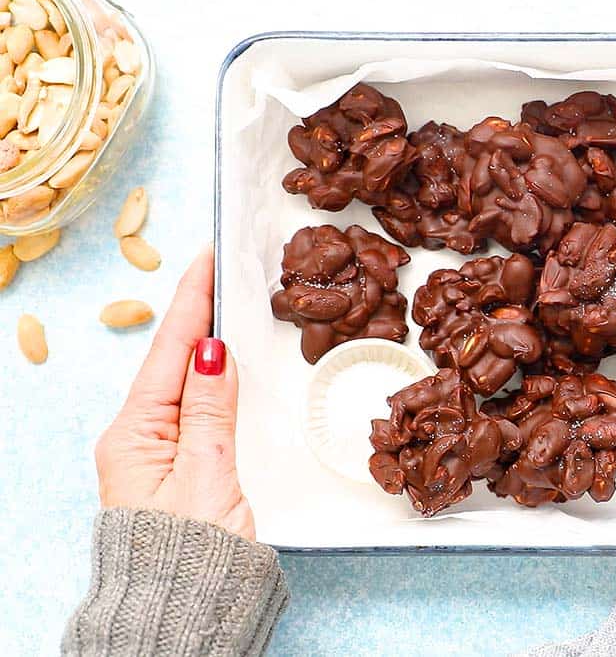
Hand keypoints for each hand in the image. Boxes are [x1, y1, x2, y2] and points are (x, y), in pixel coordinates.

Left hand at [94, 249, 252, 539]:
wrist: (184, 612)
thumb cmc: (194, 555)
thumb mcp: (208, 474)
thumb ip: (211, 409)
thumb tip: (211, 350)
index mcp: (136, 433)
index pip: (171, 350)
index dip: (192, 300)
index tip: (207, 257)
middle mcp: (138, 437)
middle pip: (172, 359)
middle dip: (197, 312)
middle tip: (222, 268)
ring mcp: (156, 452)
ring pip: (184, 382)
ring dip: (205, 342)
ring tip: (226, 302)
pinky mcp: (178, 467)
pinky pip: (194, 407)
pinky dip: (212, 377)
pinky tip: (225, 364)